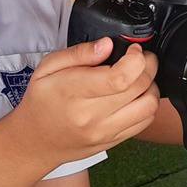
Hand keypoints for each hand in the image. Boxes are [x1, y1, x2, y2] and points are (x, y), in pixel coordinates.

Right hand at [6, 39, 158, 165]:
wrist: (35, 141)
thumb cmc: (41, 101)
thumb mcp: (47, 68)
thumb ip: (78, 53)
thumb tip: (107, 44)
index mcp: (73, 93)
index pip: (119, 78)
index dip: (136, 59)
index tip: (133, 50)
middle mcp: (92, 116)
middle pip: (139, 88)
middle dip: (148, 66)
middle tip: (140, 58)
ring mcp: (105, 132)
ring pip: (149, 106)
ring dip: (151, 86)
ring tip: (139, 77)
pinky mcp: (114, 141)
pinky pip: (145, 121)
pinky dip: (147, 104)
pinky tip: (135, 95)